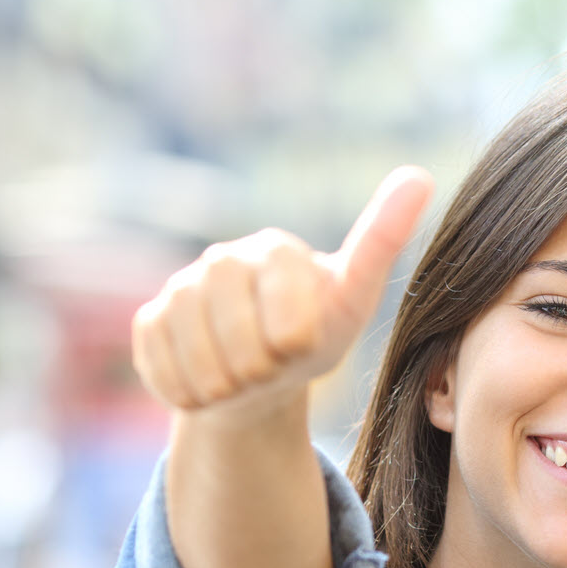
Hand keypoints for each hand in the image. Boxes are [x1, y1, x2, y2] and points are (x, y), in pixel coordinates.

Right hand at [132, 166, 434, 416]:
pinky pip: (162, 371)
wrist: (259, 377)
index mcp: (276, 249)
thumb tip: (418, 174)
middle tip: (272, 368)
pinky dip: (190, 393)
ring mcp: (180, 288)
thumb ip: (380, 242)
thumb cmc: (314, 336)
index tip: (301, 344)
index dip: (293, 344)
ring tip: (244, 378)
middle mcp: (222, 259)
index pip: (285, 316)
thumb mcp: (353, 301)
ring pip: (197, 360)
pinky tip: (208, 383)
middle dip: (260, 369)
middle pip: (237, 339)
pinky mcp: (148, 321)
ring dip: (226, 386)